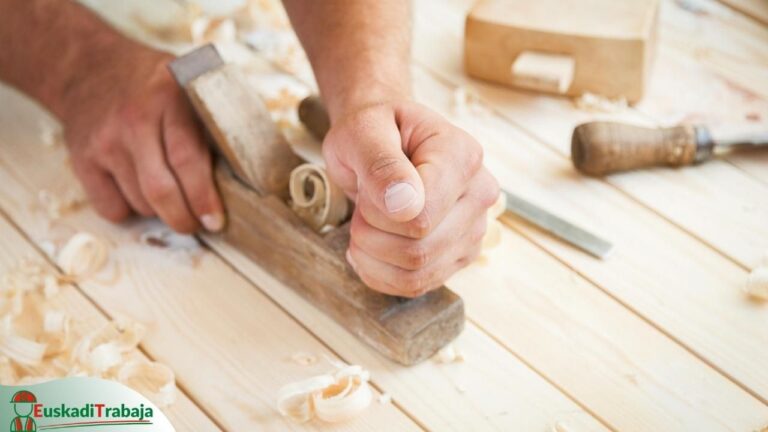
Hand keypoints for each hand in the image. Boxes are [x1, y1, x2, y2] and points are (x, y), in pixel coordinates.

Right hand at [58, 46, 222, 232]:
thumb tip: (246, 178)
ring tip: (169, 192)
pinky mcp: (82, 160)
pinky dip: (130, 210)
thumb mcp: (189, 86)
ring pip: (140, 203)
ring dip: (159, 211)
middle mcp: (133, 120)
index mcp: (170, 99)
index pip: (188, 159)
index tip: (216, 220)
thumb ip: (214, 122)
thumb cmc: (155, 86)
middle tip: (196, 224)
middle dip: (183, 218)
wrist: (92, 66)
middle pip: (161, 190)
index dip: (204, 198)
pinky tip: (137, 188)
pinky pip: (112, 209)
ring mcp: (104, 141)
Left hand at [323, 101, 498, 296]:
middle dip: (370, 236)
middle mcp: (479, 193)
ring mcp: (474, 228)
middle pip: (418, 250)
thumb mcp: (362, 132)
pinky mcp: (460, 254)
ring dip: (372, 257)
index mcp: (462, 155)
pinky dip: (381, 274)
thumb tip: (405, 206)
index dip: (377, 214)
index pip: (421, 218)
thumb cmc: (373, 130)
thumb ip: (381, 163)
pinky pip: (417, 285)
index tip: (367, 186)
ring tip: (363, 226)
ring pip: (417, 274)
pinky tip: (370, 249)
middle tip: (361, 207)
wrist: (382, 139)